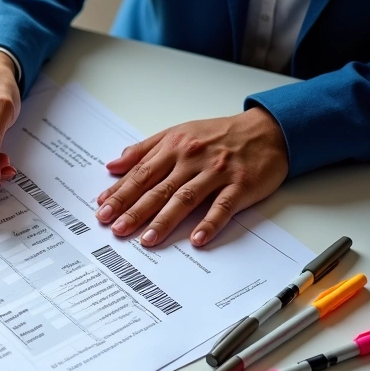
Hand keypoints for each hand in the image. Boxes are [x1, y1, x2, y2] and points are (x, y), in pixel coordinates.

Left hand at [95, 108, 289, 246]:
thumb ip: (144, 150)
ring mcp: (217, 172)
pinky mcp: (240, 185)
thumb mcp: (179, 133)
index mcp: (174, 146)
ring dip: (165, 220)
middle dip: (134, 209)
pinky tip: (197, 239)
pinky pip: (223, 206)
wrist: (267, 130)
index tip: (102, 209)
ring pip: (186, 198)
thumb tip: (113, 165)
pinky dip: (210, 223)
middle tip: (116, 228)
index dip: (120, 192)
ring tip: (147, 239)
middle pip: (159, 188)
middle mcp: (192, 159)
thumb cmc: (219, 135)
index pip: (141, 173)